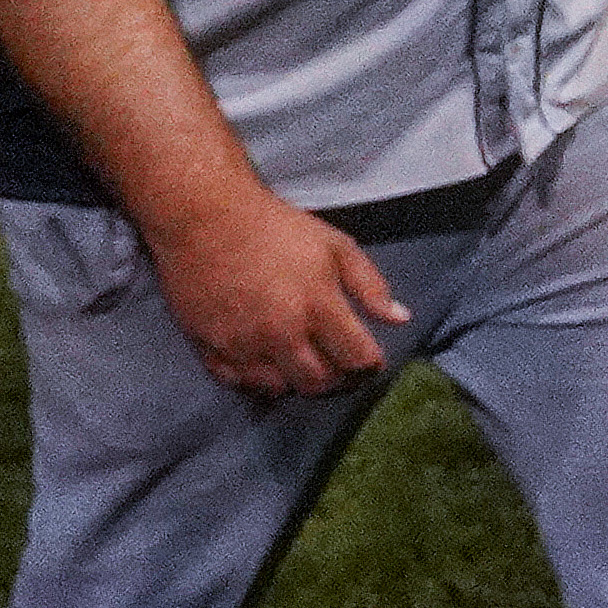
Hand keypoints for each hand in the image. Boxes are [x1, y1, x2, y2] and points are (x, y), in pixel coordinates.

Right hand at [144, 189, 412, 401]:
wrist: (206, 219)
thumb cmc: (277, 229)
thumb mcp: (335, 246)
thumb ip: (370, 285)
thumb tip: (402, 318)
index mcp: (317, 306)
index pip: (356, 358)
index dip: (369, 363)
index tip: (369, 358)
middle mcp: (281, 333)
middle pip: (319, 382)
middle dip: (335, 378)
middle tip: (335, 363)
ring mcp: (242, 345)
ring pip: (280, 388)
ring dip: (296, 381)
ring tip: (302, 362)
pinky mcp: (210, 349)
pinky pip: (239, 384)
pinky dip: (257, 380)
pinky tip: (267, 363)